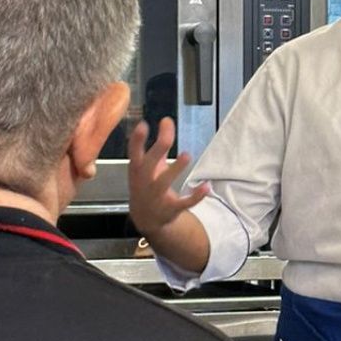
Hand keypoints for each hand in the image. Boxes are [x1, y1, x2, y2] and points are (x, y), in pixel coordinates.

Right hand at [127, 118, 208, 237]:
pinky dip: (196, 196)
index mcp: (138, 169)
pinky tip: (206, 186)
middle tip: (168, 135)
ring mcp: (156, 196)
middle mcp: (145, 181)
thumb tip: (167, 121)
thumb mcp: (148, 166)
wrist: (146, 219)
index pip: (134, 152)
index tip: (143, 124)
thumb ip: (159, 145)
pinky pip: (184, 203)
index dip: (137, 139)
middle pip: (149, 164)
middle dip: (158, 149)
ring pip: (164, 182)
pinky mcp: (170, 208)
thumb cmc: (147, 185)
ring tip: (187, 155)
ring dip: (175, 169)